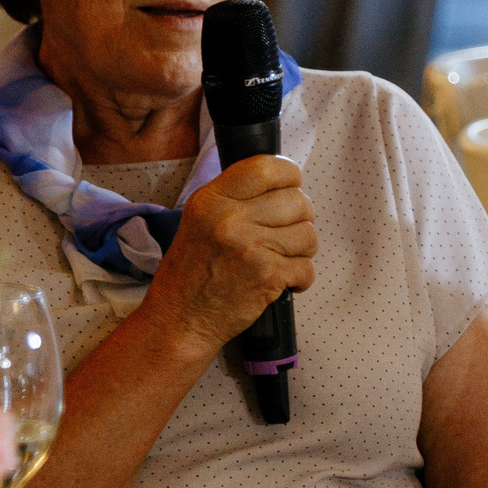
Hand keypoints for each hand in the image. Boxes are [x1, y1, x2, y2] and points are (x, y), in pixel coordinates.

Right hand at [138, 155, 315, 359]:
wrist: (180, 321)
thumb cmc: (191, 273)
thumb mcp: (199, 220)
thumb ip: (235, 198)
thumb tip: (282, 183)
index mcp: (211, 199)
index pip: (266, 166)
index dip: (289, 175)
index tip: (291, 187)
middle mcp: (230, 218)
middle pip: (297, 200)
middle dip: (301, 218)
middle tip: (285, 233)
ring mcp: (250, 247)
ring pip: (308, 234)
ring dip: (302, 249)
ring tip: (282, 258)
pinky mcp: (267, 275)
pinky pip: (307, 267)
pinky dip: (300, 278)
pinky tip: (282, 280)